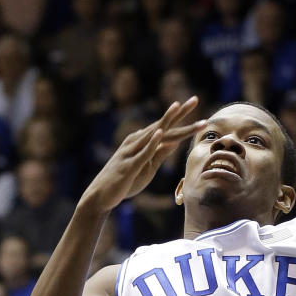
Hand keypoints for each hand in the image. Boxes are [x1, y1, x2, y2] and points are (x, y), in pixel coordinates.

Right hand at [82, 98, 200, 214]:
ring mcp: (131, 152)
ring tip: (179, 107)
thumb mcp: (147, 167)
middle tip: (195, 99)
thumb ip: (160, 154)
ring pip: (154, 135)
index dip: (181, 116)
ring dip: (168, 121)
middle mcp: (136, 142)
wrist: (100, 196)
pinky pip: (142, 153)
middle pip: (162, 125)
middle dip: (179, 113)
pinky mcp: (129, 166)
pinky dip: (152, 142)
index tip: (195, 102)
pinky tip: (161, 132)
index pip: (166, 127)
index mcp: (141, 142)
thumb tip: (176, 142)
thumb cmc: (125, 181)